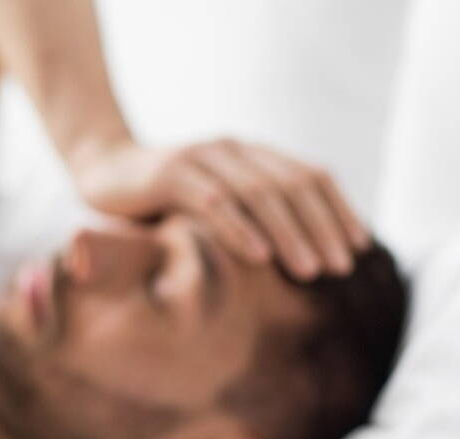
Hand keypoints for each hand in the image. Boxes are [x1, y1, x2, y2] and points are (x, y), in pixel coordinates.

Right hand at [71, 138, 370, 279]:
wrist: (100, 167)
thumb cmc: (159, 196)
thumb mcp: (212, 200)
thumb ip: (248, 213)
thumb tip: (301, 255)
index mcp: (251, 152)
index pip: (311, 174)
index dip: (339, 209)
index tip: (359, 248)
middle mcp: (232, 148)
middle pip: (292, 185)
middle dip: (322, 227)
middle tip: (341, 268)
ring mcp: (201, 157)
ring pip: (258, 194)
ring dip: (289, 233)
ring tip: (310, 270)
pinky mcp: (170, 173)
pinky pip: (213, 202)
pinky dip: (239, 229)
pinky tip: (259, 256)